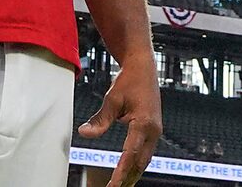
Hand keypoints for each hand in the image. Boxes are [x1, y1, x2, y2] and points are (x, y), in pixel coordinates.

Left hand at [78, 60, 160, 186]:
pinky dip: (137, 163)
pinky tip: (129, 170)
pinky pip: (146, 151)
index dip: (121, 172)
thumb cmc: (129, 80)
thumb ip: (100, 120)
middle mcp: (153, 130)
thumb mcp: (111, 100)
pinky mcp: (154, 129)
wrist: (143, 66)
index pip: (131, 154)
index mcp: (144, 123)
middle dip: (128, 178)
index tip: (113, 185)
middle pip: (141, 162)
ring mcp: (156, 130)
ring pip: (145, 159)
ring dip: (133, 173)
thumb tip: (85, 133)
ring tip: (121, 185)